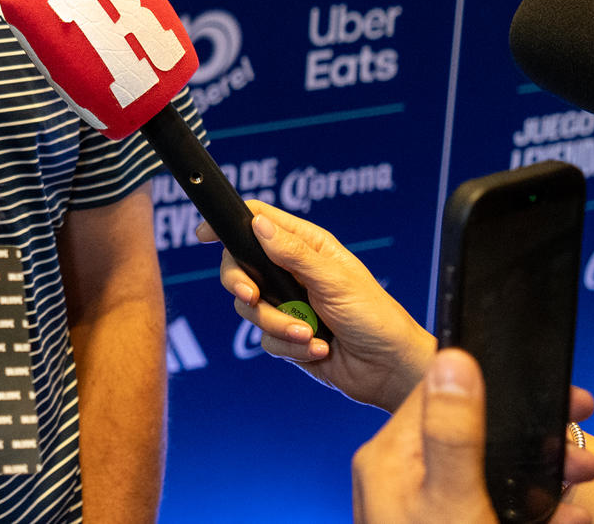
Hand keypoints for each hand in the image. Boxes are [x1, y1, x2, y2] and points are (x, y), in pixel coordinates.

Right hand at [198, 200, 434, 411]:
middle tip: (252, 297)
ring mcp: (288, 305)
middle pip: (240, 267)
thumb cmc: (376, 317)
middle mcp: (292, 272)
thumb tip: (258, 225)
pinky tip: (317, 349)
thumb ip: (293, 254)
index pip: (258, 223)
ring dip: (277, 325)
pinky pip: (265, 339)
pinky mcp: (287, 336)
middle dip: (242, 286)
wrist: (390, 371)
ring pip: (249, 308)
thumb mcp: (334, 281)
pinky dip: (289, 347)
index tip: (203, 234)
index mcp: (307, 247)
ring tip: (308, 335)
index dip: (229, 224)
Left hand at [352, 350, 593, 523]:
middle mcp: (399, 480)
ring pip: (487, 477)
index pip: (436, 394)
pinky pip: (488, 511)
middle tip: (583, 445)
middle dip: (531, 440)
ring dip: (541, 479)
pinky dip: (529, 514)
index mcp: (388, 459)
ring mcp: (423, 512)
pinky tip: (567, 519)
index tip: (550, 390)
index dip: (494, 384)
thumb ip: (451, 431)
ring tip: (583, 483)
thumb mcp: (451, 500)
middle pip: (471, 436)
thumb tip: (453, 358)